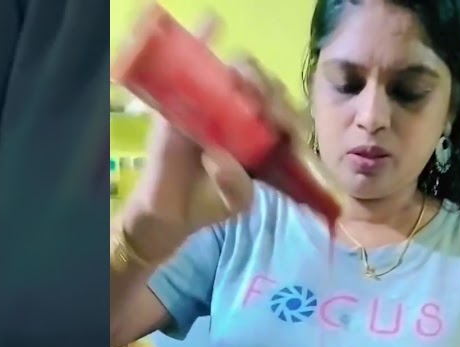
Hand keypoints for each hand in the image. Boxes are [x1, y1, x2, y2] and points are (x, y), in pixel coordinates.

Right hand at [119, 17, 306, 261]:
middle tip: (261, 109)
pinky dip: (204, 39)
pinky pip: (195, 64)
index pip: (285, 112)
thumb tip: (222, 159)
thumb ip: (236, 187)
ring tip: (242, 82)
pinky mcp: (184, 99)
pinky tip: (212, 22)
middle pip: (265, 87)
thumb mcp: (234, 202)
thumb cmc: (208, 203)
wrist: (170, 212)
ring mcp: (214, 102)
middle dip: (270, 92)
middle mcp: (243, 114)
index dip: (289, 113)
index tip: (286, 126)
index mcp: (263, 136)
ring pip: (238, 72)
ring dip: (247, 72)